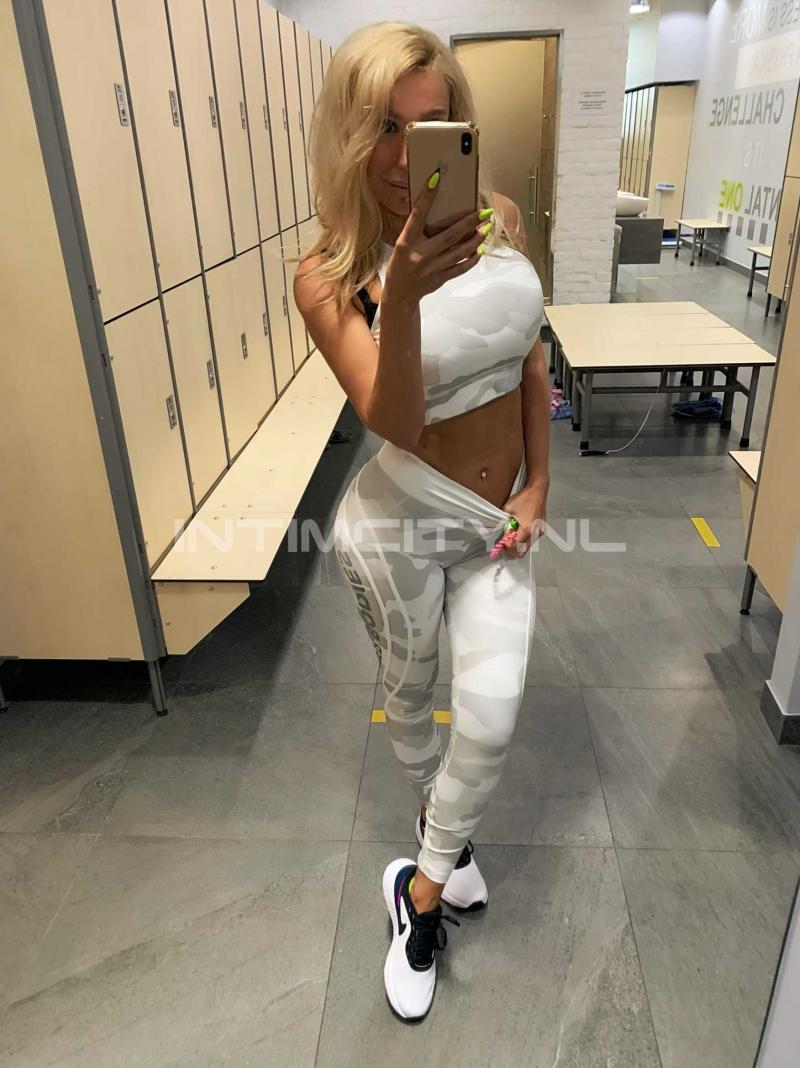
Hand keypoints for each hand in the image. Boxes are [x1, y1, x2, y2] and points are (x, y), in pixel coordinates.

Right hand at [383, 168, 488, 305]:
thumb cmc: (400, 265)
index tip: (436, 177)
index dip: (427, 196)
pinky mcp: (441, 279)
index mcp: (406, 242)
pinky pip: (461, 268)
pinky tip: (480, 249)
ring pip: (460, 252)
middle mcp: (420, 254)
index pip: (418, 214)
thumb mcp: (402, 245)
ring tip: (486, 228)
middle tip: (485, 211)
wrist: (399, 295)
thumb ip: (417, 231)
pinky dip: (472, 258)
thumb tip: (438, 211)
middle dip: (470, 222)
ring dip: (476, 239)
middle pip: (450, 235)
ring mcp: (432, 268)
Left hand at [495, 482, 548, 557]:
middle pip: (522, 551)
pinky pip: (532, 540)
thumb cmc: (523, 498)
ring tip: (512, 535)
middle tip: (505, 543)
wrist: (538, 490)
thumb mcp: (508, 510)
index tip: (500, 542)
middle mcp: (535, 532)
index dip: (506, 546)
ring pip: (527, 547)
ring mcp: (540, 532)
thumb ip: (505, 524)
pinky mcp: (542, 529)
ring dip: (518, 544)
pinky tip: (520, 530)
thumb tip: (502, 535)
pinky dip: (524, 539)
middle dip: (512, 549)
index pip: (514, 546)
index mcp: (527, 528)